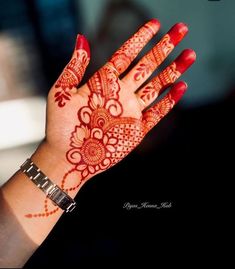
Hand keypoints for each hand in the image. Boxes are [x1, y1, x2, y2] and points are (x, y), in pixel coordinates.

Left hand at [34, 19, 195, 216]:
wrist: (68, 157)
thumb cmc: (61, 126)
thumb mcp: (62, 92)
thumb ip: (75, 67)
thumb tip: (82, 38)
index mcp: (104, 82)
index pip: (126, 55)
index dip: (140, 39)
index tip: (155, 24)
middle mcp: (120, 93)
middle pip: (146, 66)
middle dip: (164, 48)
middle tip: (181, 29)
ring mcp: (131, 111)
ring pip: (156, 86)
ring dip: (173, 71)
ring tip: (189, 54)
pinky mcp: (137, 129)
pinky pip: (157, 113)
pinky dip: (169, 101)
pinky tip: (181, 86)